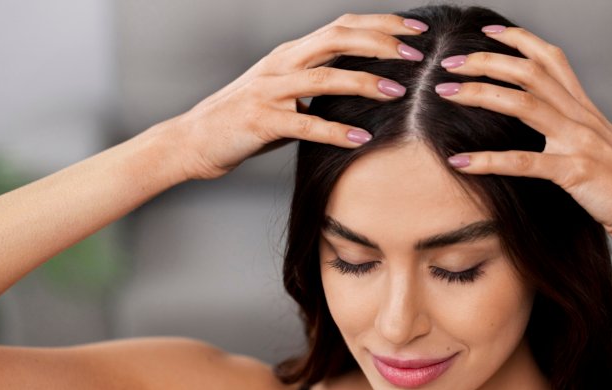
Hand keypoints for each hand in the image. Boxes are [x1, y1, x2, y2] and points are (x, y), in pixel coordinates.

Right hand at [168, 13, 428, 180]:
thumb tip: (363, 86)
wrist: (194, 140)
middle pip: (337, 38)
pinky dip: (334, 131)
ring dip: (364, 82)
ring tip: (397, 92)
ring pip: (324, 77)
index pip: (342, 27)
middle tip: (417, 57)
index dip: (381, 26)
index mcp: (291, 54)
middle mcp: (282, 64)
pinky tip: (360, 139)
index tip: (417, 34)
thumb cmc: (246, 120)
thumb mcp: (285, 93)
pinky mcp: (261, 121)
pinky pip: (304, 124)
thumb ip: (318, 85)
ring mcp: (270, 90)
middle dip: (381, 43)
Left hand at [437, 26, 611, 249]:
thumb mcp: (597, 146)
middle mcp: (581, 117)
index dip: (519, 40)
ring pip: (523, 104)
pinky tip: (460, 161)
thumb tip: (538, 124)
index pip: (551, 58)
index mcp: (585, 108)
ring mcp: (579, 142)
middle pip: (529, 72)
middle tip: (450, 62)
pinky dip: (488, 161)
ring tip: (445, 93)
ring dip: (479, 94)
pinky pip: (524, 163)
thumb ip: (569, 129)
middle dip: (486, 61)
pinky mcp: (575, 172)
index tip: (487, 33)